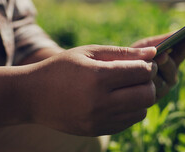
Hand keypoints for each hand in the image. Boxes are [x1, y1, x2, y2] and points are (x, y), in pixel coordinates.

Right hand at [22, 45, 156, 135]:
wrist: (31, 96)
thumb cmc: (61, 68)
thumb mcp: (89, 52)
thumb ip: (122, 52)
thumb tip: (153, 52)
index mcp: (98, 77)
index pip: (141, 72)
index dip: (148, 65)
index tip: (144, 62)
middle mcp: (100, 102)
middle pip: (147, 95)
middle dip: (149, 83)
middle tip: (140, 75)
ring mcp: (99, 120)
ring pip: (141, 111)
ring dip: (141, 98)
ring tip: (127, 87)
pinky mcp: (97, 130)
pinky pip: (128, 122)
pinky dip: (130, 110)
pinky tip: (118, 99)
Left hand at [132, 32, 184, 99]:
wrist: (113, 77)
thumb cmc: (131, 57)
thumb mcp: (145, 47)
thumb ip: (161, 41)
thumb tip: (179, 32)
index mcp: (170, 64)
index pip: (181, 53)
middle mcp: (168, 78)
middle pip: (171, 70)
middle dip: (166, 62)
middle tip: (161, 55)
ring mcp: (160, 90)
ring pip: (160, 81)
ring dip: (153, 72)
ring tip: (149, 64)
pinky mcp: (148, 101)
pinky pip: (149, 91)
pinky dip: (144, 82)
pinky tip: (139, 74)